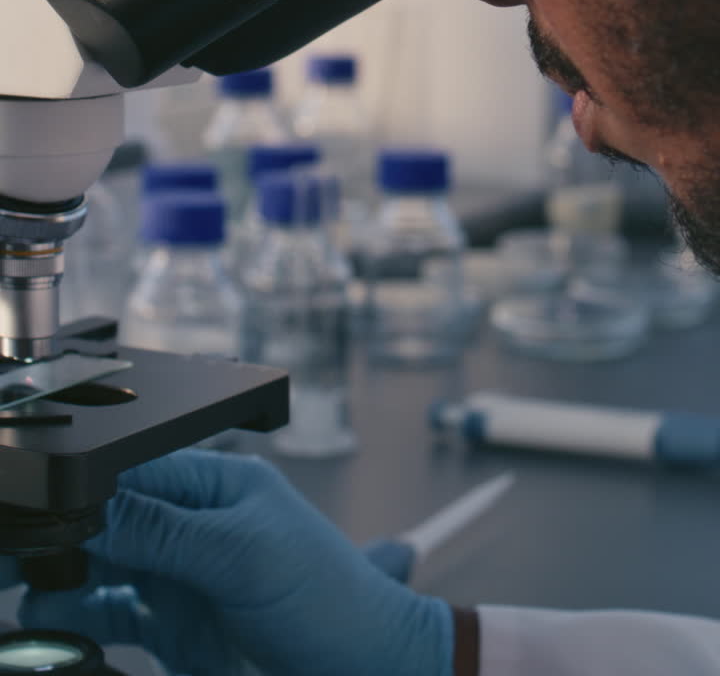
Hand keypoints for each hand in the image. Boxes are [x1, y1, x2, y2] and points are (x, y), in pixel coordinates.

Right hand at [20, 449, 452, 675]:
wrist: (364, 671)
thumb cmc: (328, 597)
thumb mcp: (243, 555)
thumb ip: (166, 530)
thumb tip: (95, 507)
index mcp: (218, 484)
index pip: (137, 472)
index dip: (90, 490)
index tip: (49, 511)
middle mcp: (195, 523)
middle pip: (114, 519)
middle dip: (71, 535)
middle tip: (30, 556)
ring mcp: (184, 576)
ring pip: (107, 567)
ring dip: (69, 579)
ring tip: (34, 592)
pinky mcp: (176, 626)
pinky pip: (116, 615)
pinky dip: (83, 618)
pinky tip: (57, 622)